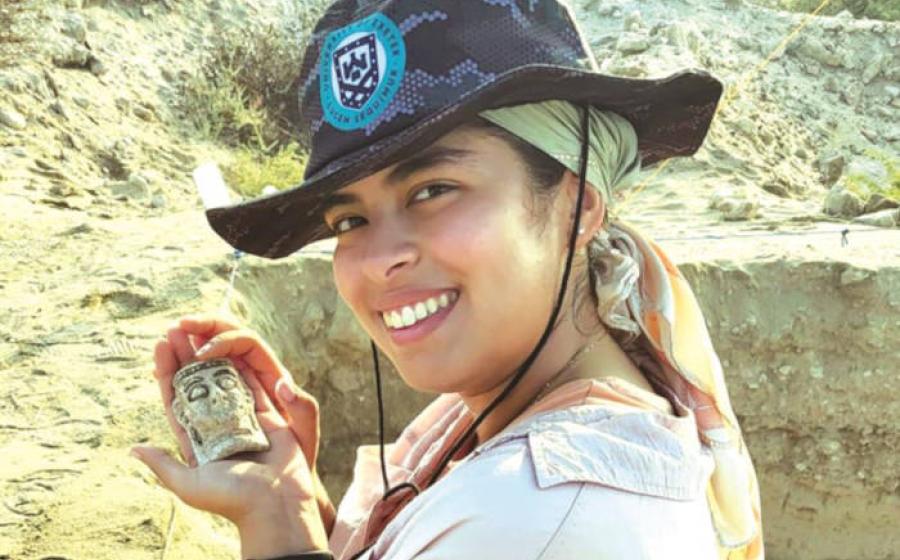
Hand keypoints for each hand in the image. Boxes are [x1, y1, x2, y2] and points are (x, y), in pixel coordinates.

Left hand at [176, 313, 335, 531]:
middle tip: (175, 329)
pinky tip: (225, 343)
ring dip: (208, 353)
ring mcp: (242, 419)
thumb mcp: (188, 484)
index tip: (159, 347)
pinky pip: (250, 383)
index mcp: (197, 441)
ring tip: (195, 330)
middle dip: (184, 356)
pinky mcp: (265, 415)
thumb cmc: (232, 499)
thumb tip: (134, 449)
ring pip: (222, 378)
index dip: (167, 373)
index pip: (176, 400)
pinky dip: (238, 363)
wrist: (276, 506)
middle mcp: (218, 427)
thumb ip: (163, 465)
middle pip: (197, 384)